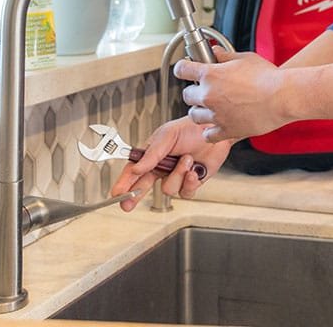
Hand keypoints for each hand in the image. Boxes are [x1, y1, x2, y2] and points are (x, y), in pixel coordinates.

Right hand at [109, 116, 231, 210]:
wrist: (216, 130)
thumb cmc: (192, 128)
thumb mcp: (168, 135)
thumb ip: (152, 154)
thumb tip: (136, 168)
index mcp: (152, 155)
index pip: (133, 170)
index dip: (124, 182)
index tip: (116, 193)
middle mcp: (162, 167)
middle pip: (143, 186)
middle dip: (134, 196)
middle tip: (127, 204)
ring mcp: (176, 176)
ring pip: (168, 189)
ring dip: (178, 175)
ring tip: (187, 159)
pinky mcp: (191, 182)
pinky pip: (185, 193)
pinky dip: (189, 183)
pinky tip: (194, 171)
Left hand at [175, 47, 289, 142]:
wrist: (283, 97)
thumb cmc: (268, 77)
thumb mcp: (245, 58)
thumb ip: (226, 56)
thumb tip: (215, 53)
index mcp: (210, 75)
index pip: (182, 69)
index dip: (184, 67)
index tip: (186, 69)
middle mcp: (208, 95)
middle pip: (186, 95)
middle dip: (195, 91)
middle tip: (207, 89)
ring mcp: (216, 115)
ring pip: (194, 115)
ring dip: (201, 111)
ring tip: (213, 107)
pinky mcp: (226, 130)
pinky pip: (208, 135)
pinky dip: (211, 130)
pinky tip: (219, 123)